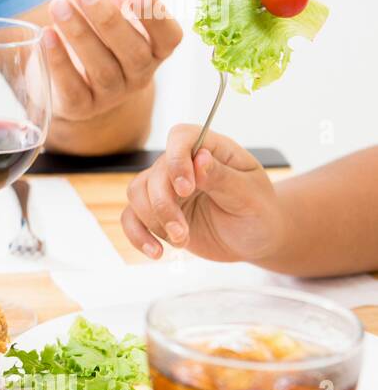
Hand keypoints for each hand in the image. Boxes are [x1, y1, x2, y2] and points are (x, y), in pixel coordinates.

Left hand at [41, 0, 182, 122]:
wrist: (69, 70)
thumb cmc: (100, 22)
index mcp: (156, 44)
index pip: (169, 36)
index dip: (155, 15)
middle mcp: (139, 72)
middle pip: (131, 50)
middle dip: (108, 20)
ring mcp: (109, 93)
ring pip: (101, 68)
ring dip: (79, 37)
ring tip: (58, 6)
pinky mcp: (78, 106)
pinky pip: (71, 90)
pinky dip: (58, 64)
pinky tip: (44, 39)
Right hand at [121, 124, 285, 261]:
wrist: (254, 240)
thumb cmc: (258, 213)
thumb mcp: (250, 197)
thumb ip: (223, 178)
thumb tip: (199, 158)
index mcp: (211, 151)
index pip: (181, 137)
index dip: (176, 158)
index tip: (185, 189)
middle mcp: (184, 165)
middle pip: (155, 173)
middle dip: (163, 206)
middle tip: (182, 233)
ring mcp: (167, 188)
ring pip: (137, 193)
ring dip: (153, 221)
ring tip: (180, 242)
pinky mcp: (156, 212)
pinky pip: (131, 217)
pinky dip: (137, 235)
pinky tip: (155, 252)